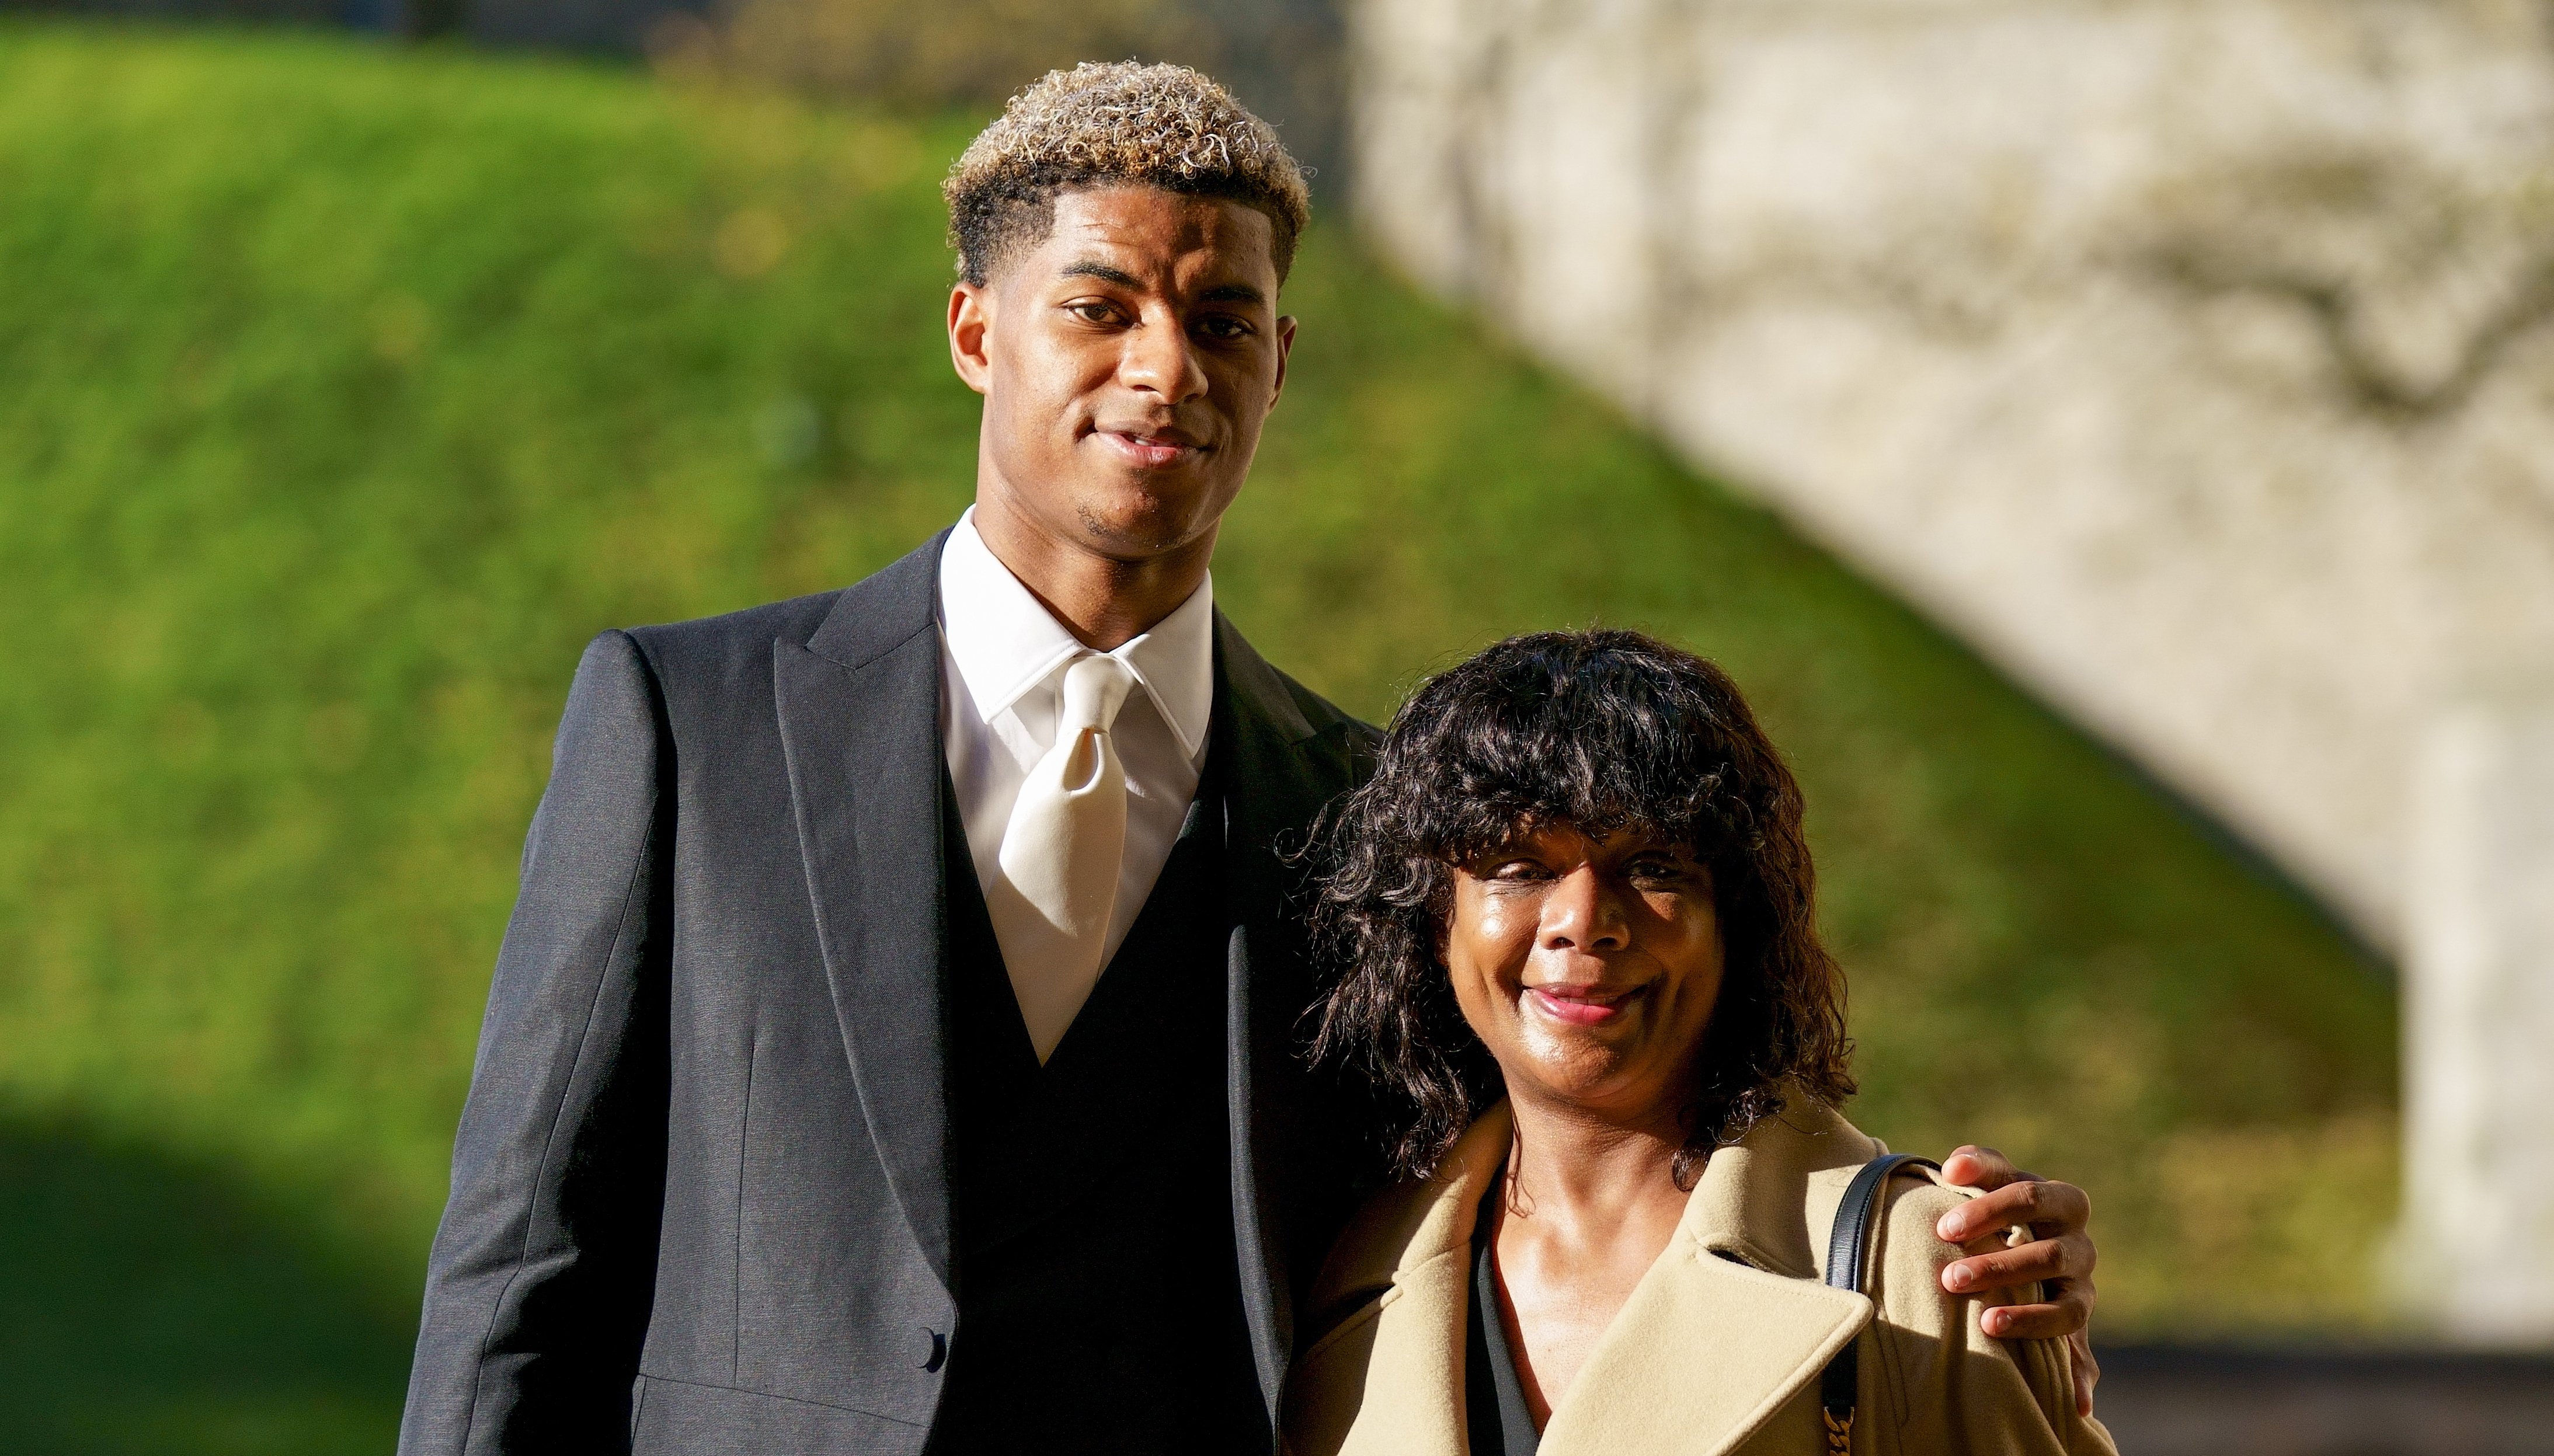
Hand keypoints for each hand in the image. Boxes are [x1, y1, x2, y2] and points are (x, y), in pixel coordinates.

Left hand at [1933, 1146, 2099, 1416]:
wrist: (2017, 1237)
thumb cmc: (1993, 1205)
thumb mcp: (1986, 1179)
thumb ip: (1974, 1165)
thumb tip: (1955, 1167)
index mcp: (2061, 1201)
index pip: (2031, 1197)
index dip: (1990, 1209)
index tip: (1945, 1225)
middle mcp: (2079, 1246)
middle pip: (2048, 1254)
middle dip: (1999, 1266)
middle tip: (1951, 1277)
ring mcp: (2083, 1289)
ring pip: (2068, 1307)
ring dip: (2028, 1317)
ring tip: (1985, 1324)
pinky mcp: (2079, 1327)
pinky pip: (2083, 1354)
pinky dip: (2080, 1377)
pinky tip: (2073, 1401)